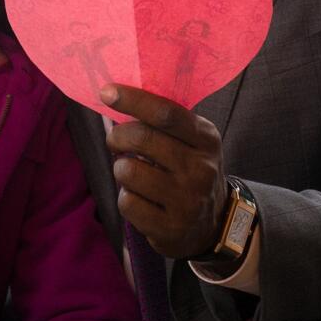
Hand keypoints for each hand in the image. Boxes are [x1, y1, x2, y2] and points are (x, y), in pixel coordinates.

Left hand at [101, 83, 227, 258]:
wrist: (213, 224)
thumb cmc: (189, 170)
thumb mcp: (192, 142)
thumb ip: (164, 122)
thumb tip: (116, 95)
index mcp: (206, 139)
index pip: (166, 114)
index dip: (133, 100)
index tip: (107, 92)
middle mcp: (201, 168)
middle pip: (142, 139)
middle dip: (117, 137)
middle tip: (115, 141)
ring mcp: (187, 201)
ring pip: (128, 171)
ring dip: (121, 170)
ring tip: (134, 174)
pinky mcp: (170, 228)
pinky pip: (127, 202)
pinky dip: (126, 198)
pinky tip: (141, 199)